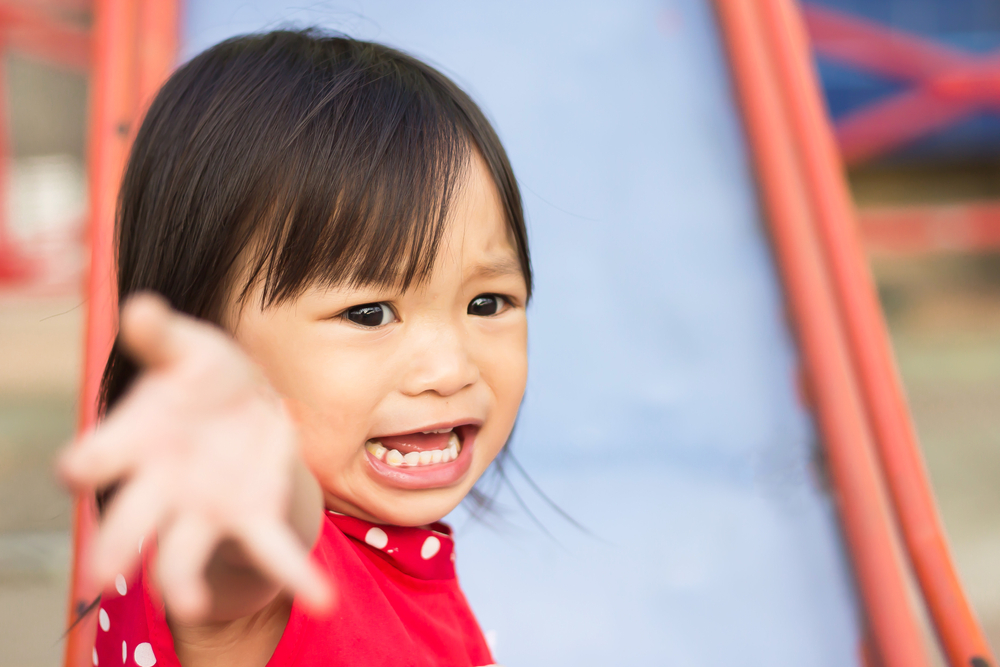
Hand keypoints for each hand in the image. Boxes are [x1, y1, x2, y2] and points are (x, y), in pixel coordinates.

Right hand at [59, 293, 331, 621]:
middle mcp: (159, 487)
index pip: (101, 455)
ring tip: (192, 604)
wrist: (244, 405)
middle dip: (116, 545)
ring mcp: (203, 509)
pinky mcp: (250, 517)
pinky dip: (292, 575)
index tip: (74, 471)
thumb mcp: (186, 349)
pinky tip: (320, 599)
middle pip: (130, 521)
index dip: (88, 462)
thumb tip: (140, 306)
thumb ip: (162, 335)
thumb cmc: (201, 375)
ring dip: (183, 579)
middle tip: (99, 572)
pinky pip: (269, 550)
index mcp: (134, 440)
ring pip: (183, 553)